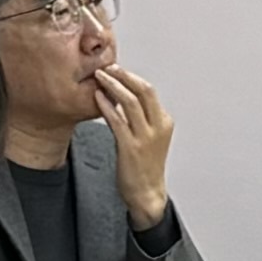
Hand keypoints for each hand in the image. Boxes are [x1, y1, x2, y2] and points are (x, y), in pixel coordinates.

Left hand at [96, 62, 177, 227]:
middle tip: (108, 67)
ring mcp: (145, 138)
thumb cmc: (146, 166)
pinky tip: (97, 97)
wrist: (147, 193)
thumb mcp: (151, 137)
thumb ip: (142, 118)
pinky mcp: (130, 148)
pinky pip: (117, 121)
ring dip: (113, 86)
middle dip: (124, 75)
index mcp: (164, 122)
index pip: (149, 91)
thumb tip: (123, 97)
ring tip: (100, 77)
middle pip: (143, 91)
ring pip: (130, 102)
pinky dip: (106, 106)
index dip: (131, 77)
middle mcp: (158, 127)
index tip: (116, 70)